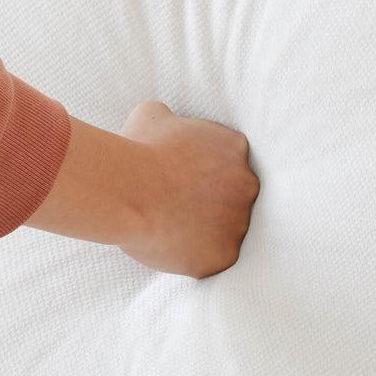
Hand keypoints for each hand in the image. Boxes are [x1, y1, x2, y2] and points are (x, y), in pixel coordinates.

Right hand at [24, 100, 258, 278]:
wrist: (128, 190)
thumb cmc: (137, 150)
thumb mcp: (151, 115)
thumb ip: (170, 119)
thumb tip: (166, 120)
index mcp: (235, 149)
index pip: (228, 164)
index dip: (203, 174)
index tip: (182, 181)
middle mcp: (247, 185)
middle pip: (233, 199)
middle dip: (209, 204)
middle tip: (178, 207)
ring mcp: (238, 224)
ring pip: (224, 232)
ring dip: (203, 233)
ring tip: (171, 229)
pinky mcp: (223, 256)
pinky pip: (212, 260)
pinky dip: (193, 257)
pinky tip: (170, 247)